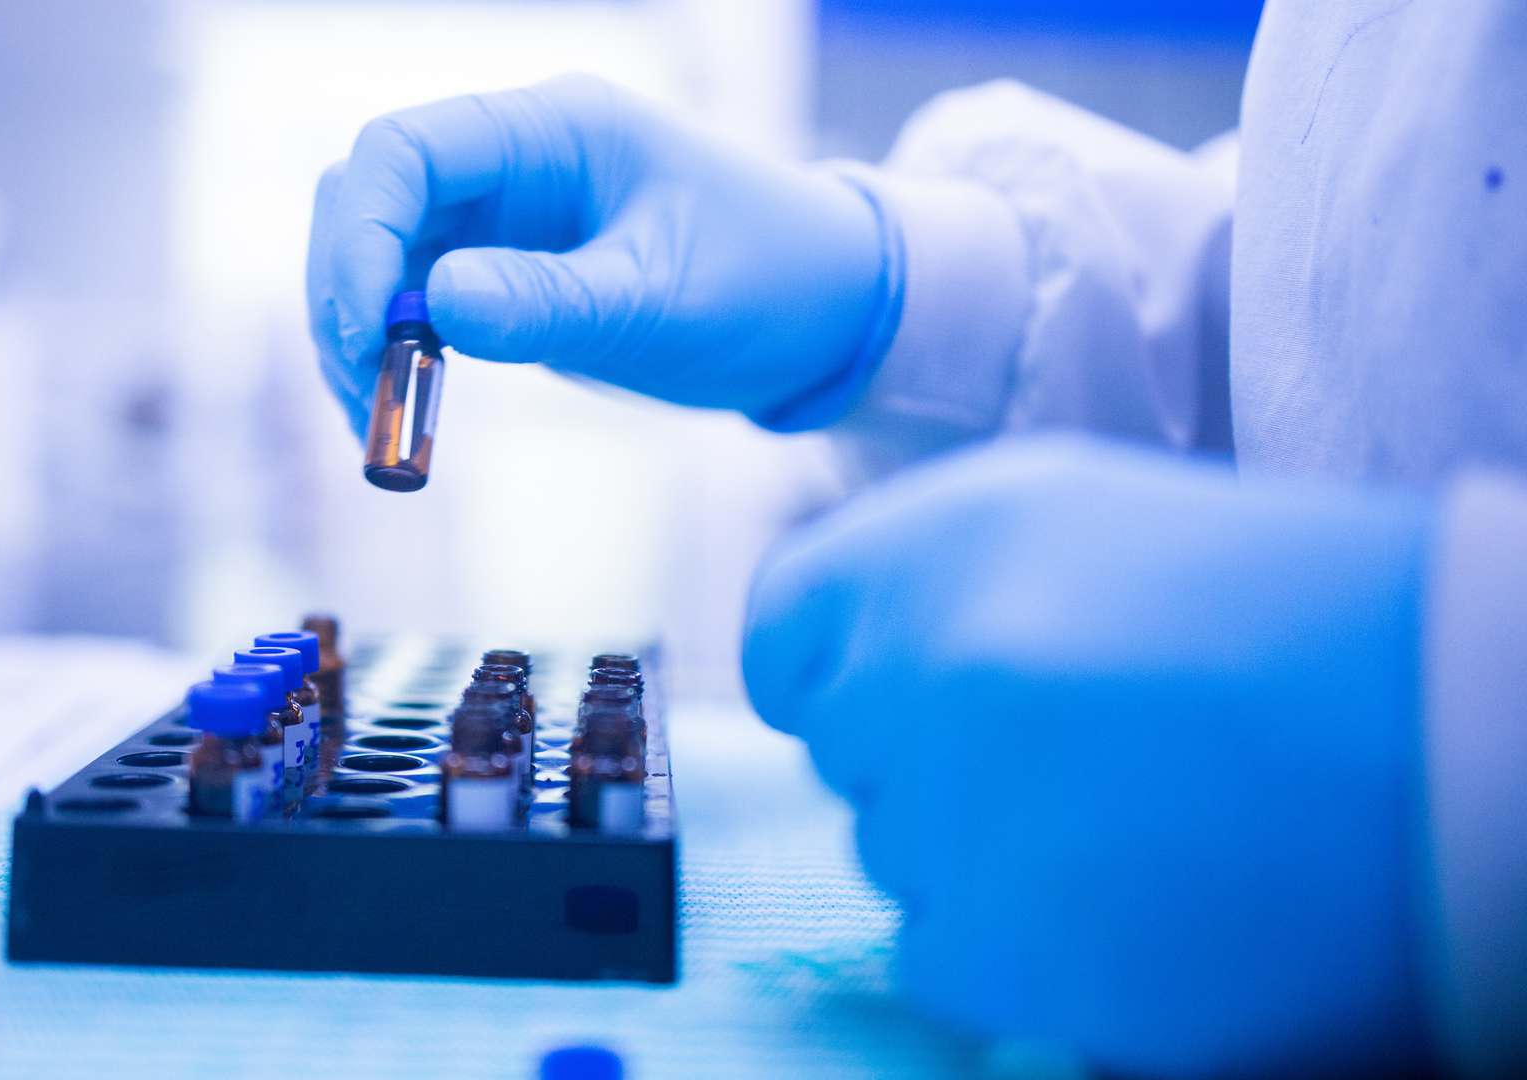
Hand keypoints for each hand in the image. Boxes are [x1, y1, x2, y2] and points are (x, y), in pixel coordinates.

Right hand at [306, 74, 898, 435]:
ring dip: (356, 336)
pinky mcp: (504, 272)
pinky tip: (400, 416)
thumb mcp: (662, 300)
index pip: (406, 150)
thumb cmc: (770, 281)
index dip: (362, 237)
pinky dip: (391, 359)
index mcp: (555, 127)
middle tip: (363, 392)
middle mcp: (514, 159)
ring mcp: (502, 215)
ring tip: (380, 425)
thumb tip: (434, 307)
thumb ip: (549, 302)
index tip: (368, 333)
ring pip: (379, 257)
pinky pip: (415, 305)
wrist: (826, 314)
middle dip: (344, 292)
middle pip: (368, 197)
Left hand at [742, 436, 1433, 1075]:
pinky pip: (935, 952)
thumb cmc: (1300, 621)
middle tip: (1071, 750)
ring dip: (978, 847)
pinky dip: (1012, 942)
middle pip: (844, 747)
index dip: (832, 667)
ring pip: (893, 853)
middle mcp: (916, 667)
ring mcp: (950, 817)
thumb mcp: (1093, 523)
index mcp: (936, 540)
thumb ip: (938, 579)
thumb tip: (841, 662)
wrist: (1462, 748)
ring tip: (1130, 817)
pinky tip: (1127, 898)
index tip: (889, 694)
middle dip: (926, 752)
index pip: (784, 628)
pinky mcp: (1001, 952)